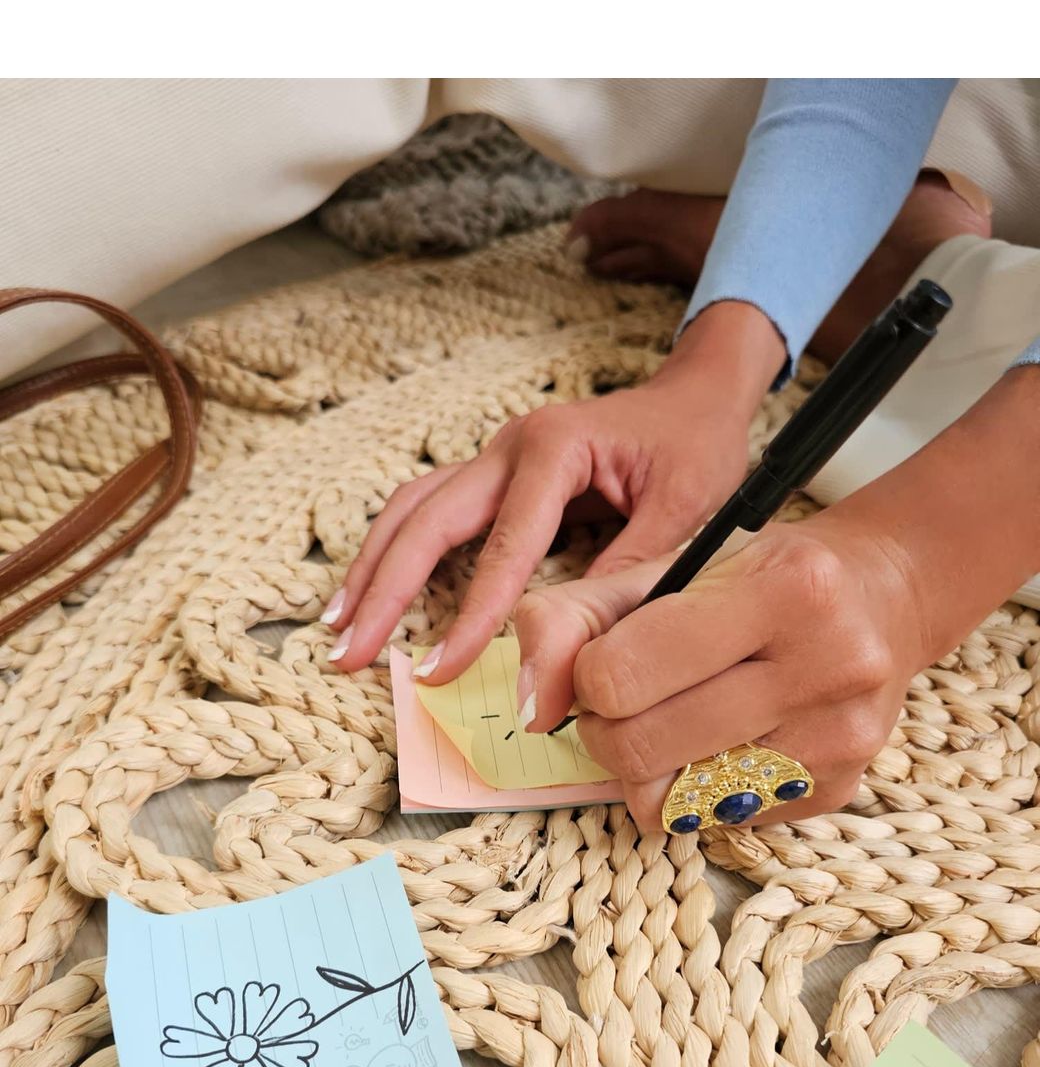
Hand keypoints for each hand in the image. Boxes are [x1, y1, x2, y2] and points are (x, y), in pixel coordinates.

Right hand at [324, 300, 784, 683]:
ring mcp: (494, 455)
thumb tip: (576, 646)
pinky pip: (429, 510)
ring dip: (371, 567)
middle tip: (348, 652)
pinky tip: (373, 590)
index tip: (439, 671)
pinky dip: (394, 550)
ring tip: (338, 626)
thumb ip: (630, 574)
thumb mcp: (685, 513)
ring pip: (411, 509)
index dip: (469, 615)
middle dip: (383, 589)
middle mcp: (509, 446)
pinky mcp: (493, 474)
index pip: (502, 547)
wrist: (695, 395)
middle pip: (426, 519)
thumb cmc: (697, 447)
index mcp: (554, 449)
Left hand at [514, 508, 929, 832]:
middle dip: (604, 728)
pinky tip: (721, 739)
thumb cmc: (758, 575)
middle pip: (639, 746)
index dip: (586, 676)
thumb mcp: (665, 567)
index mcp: (785, 589)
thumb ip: (574, 618)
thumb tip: (526, 708)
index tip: (602, 664)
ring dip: (643, 768)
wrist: (881, 598)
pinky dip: (694, 788)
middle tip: (622, 701)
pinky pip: (714, 821)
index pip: (620, 675)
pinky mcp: (838, 791)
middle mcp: (829, 666)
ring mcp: (840, 739)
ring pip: (672, 802)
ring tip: (667, 719)